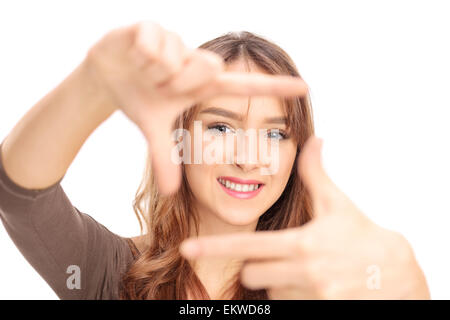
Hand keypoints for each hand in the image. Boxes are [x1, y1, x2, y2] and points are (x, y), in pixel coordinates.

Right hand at [84, 21, 307, 193]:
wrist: (106, 76)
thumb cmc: (140, 99)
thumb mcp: (154, 130)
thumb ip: (165, 158)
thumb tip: (171, 193)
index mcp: (202, 85)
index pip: (245, 87)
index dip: (273, 88)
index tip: (305, 87)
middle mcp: (195, 61)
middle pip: (208, 67)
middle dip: (178, 82)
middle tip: (159, 87)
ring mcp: (176, 42)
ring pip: (176, 57)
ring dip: (154, 73)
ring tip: (144, 72)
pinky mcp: (152, 27)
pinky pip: (154, 42)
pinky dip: (139, 55)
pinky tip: (133, 56)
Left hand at [180, 136, 430, 298]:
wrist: (395, 272)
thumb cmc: (360, 234)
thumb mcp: (337, 204)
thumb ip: (316, 174)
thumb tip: (314, 139)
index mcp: (301, 244)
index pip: (248, 248)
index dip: (214, 248)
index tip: (187, 248)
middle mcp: (303, 273)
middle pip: (253, 274)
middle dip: (258, 265)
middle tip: (283, 255)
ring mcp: (312, 296)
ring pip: (271, 292)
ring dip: (279, 281)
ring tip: (306, 269)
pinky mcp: (321, 310)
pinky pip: (289, 304)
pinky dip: (294, 294)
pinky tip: (315, 284)